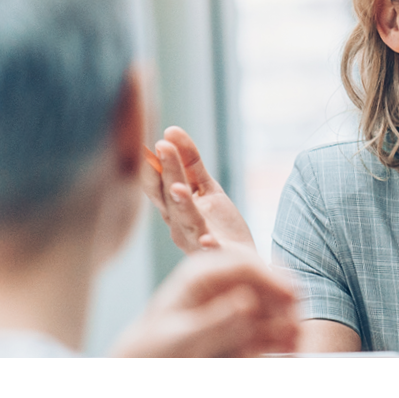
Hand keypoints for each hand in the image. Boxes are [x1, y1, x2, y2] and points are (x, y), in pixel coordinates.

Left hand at [111, 247, 299, 356]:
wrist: (144, 366)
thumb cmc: (151, 350)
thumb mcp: (180, 337)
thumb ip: (214, 322)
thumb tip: (247, 303)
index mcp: (201, 275)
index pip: (245, 264)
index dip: (273, 278)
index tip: (293, 296)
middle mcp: (221, 284)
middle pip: (264, 283)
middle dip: (284, 303)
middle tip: (295, 326)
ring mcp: (232, 303)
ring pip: (271, 306)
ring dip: (285, 322)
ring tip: (293, 343)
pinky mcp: (239, 324)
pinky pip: (266, 326)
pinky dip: (278, 335)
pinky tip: (286, 347)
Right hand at [141, 126, 254, 252]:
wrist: (244, 267)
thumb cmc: (221, 227)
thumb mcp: (207, 189)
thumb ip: (190, 162)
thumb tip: (171, 129)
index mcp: (173, 207)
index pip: (158, 182)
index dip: (154, 162)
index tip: (153, 140)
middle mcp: (178, 224)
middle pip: (169, 194)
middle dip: (167, 171)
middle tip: (162, 146)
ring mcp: (195, 240)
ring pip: (186, 219)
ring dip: (181, 203)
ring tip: (179, 188)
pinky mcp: (216, 256)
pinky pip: (210, 251)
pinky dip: (208, 245)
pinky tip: (208, 240)